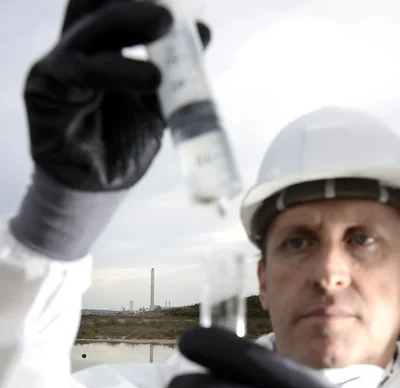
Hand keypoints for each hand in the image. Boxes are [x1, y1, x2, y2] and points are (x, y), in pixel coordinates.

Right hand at [24, 0, 210, 191]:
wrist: (98, 189)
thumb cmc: (122, 145)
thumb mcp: (156, 104)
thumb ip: (174, 71)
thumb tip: (202, 33)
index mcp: (99, 48)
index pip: (111, 5)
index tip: (175, 4)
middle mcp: (75, 50)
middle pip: (95, 6)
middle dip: (130, 1)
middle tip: (169, 9)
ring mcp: (57, 68)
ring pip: (89, 32)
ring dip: (128, 22)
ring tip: (165, 26)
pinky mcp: (44, 92)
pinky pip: (79, 72)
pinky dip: (117, 71)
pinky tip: (151, 77)